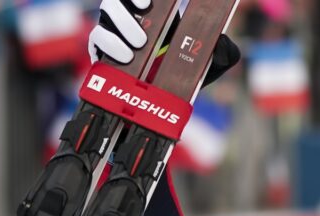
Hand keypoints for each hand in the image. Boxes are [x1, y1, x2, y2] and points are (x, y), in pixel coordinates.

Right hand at [87, 0, 240, 85]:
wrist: (166, 101)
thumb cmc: (189, 73)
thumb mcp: (212, 61)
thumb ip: (223, 50)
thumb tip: (221, 44)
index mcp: (159, 11)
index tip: (151, 0)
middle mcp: (133, 15)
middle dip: (131, 6)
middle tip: (150, 23)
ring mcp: (115, 30)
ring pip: (107, 12)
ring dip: (122, 24)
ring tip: (140, 44)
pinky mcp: (102, 49)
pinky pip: (97, 38)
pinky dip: (109, 44)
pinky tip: (126, 56)